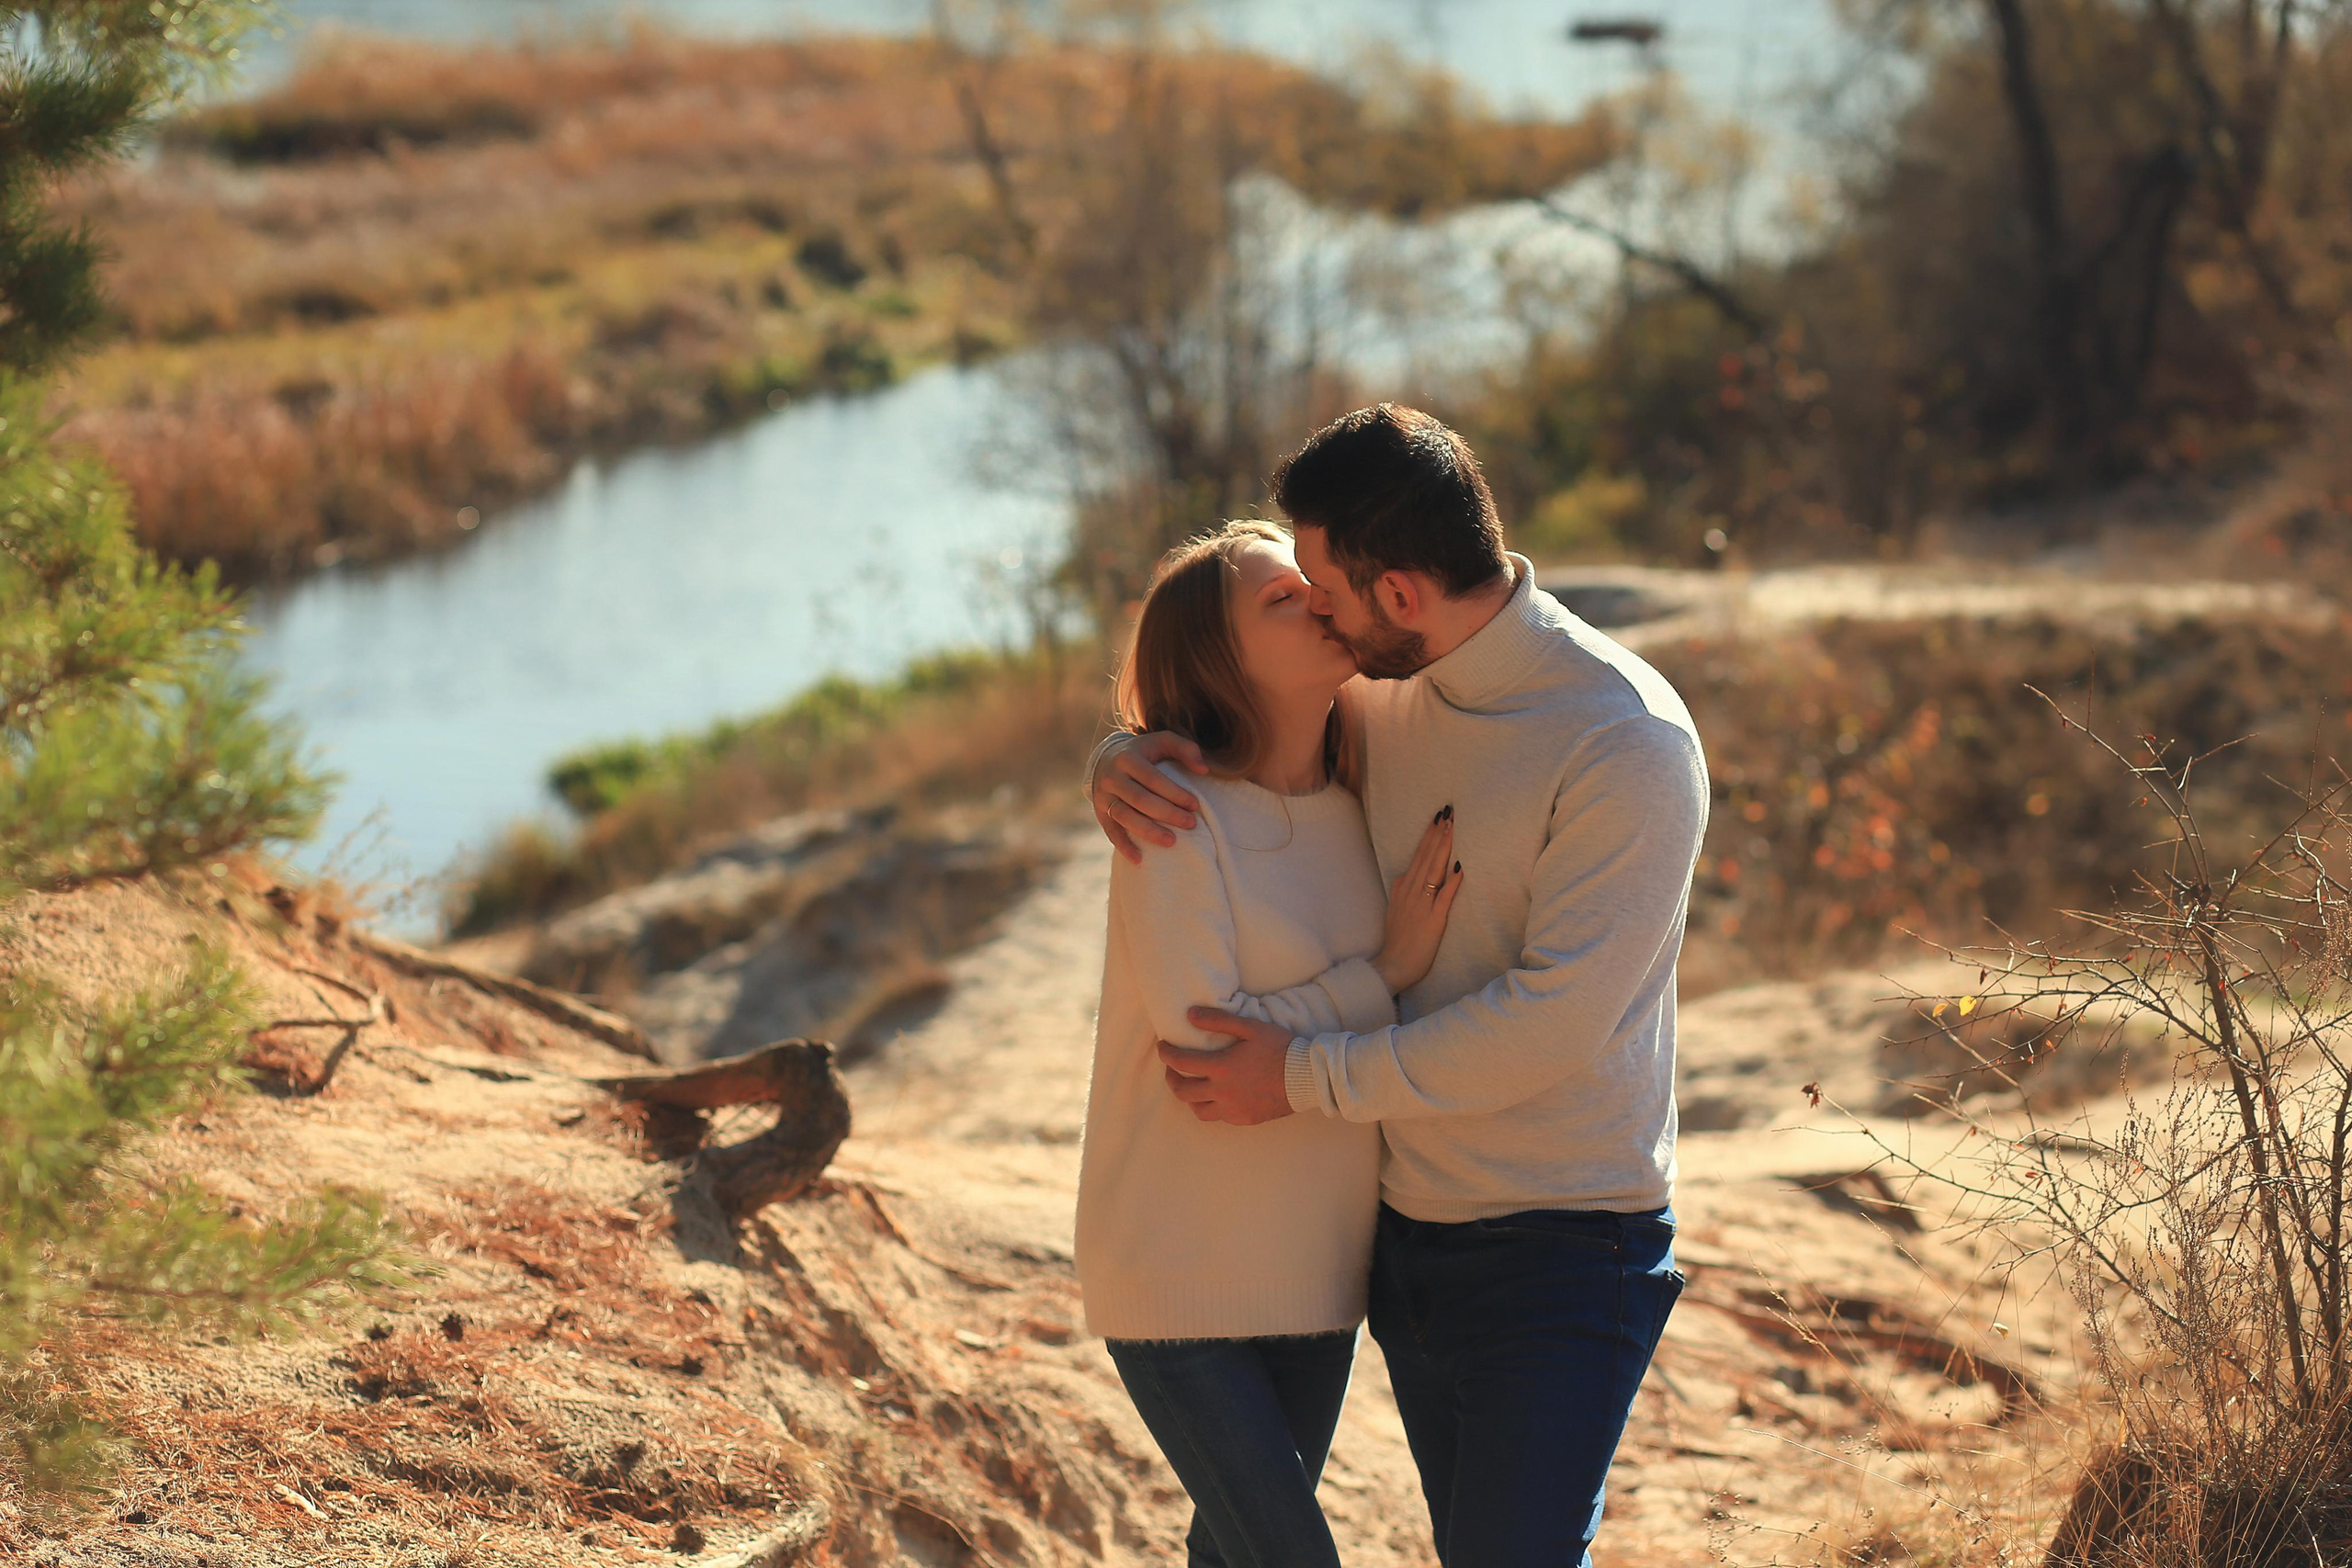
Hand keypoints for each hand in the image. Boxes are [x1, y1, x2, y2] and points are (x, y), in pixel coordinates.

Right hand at [1094, 731, 1208, 863]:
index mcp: (1128, 758)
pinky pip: (1111, 832)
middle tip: (1191, 824)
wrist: (1107, 758)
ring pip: (1126, 818)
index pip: (1153, 779)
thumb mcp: (1163, 741)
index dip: (1175, 793)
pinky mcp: (1100, 812)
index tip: (1195, 805)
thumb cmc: (1145, 752)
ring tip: (1172, 841)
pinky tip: (1140, 859)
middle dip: (1168, 814)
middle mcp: (1112, 777)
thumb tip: (1203, 770)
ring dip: (1149, 832)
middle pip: (1140, 800)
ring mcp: (1103, 796)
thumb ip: (1186, 749)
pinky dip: (1124, 846)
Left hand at [1158, 1010, 1295, 1123]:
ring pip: (1197, 1109)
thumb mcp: (1250, 1027)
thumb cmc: (1279, 1048)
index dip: (1166, 1053)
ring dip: (1188, 1096)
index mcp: (1221, 1068)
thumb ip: (1218, 1021)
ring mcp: (1233, 1109)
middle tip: (1172, 1067)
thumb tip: (1190, 1015)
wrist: (1307, 1077)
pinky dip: (1210, 1105)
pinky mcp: (1244, 1119)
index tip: (1162, 1046)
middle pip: (1182, 1091)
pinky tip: (1216, 1095)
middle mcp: (1222, 1092)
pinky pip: (1218, 1116)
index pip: (1180, 1062)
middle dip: (1171, 1077)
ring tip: (1191, 1084)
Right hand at [1373, 807, 1462, 993]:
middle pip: (1426, 856)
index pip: (1418, 855)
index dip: (1430, 835)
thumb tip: (1407, 875)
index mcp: (1403, 887)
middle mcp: (1411, 891)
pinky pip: (1444, 896)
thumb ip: (1403, 891)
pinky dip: (1452, 881)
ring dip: (1443, 847)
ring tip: (1451, 827)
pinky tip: (1460, 866)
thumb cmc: (1397, 940)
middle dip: (1437, 832)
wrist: (1392, 965)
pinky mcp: (1433, 919)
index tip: (1439, 818)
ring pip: (1433, 869)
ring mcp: (1422, 904)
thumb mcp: (1395, 909)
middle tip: (1448, 811)